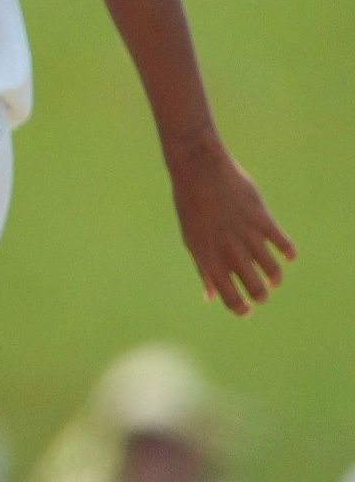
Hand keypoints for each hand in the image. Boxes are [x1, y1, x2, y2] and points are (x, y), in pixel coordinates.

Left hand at [165, 132, 295, 315]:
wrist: (199, 171)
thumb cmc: (191, 206)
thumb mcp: (192, 240)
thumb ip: (204, 270)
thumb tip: (211, 297)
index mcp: (209, 259)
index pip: (230, 297)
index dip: (240, 308)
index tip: (246, 310)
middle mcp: (229, 251)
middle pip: (255, 287)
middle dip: (260, 295)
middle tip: (261, 294)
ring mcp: (247, 236)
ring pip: (272, 270)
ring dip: (275, 278)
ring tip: (273, 279)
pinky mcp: (263, 220)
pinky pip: (284, 244)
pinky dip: (288, 253)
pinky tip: (286, 254)